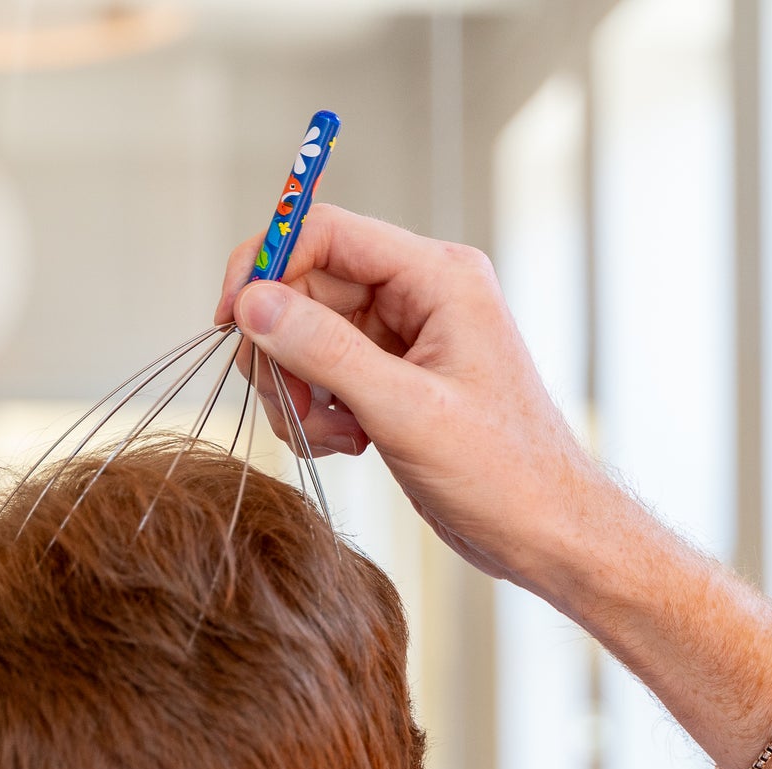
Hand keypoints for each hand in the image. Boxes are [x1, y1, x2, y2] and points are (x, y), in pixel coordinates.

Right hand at [215, 204, 612, 591]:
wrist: (542, 531)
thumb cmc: (502, 472)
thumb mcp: (404, 409)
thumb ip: (324, 350)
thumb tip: (253, 304)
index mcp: (439, 278)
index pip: (328, 233)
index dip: (268, 266)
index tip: (229, 319)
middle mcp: (421, 296)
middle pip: (309, 289)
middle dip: (282, 350)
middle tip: (285, 407)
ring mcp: (406, 340)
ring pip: (309, 338)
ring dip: (297, 391)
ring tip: (329, 438)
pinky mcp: (394, 382)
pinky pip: (325, 376)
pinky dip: (317, 413)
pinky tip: (346, 446)